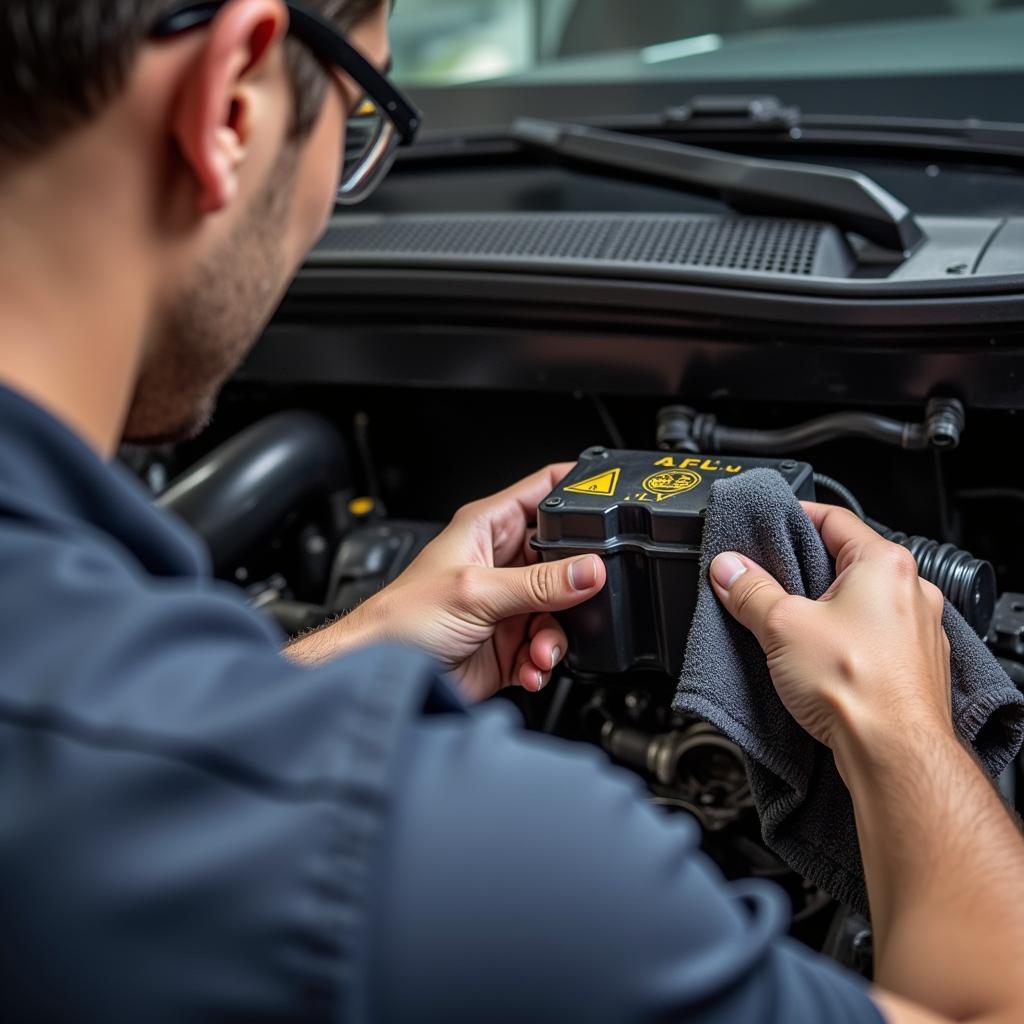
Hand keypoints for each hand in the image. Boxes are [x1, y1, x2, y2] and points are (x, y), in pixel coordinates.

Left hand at [352, 465, 606, 702]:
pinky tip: (530, 668)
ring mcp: (507, 604)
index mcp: (487, 528)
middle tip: (578, 601)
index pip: (543, 492)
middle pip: (564, 559)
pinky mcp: (509, 644)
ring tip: (540, 650)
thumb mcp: (475, 591)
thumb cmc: (402, 619)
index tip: (612, 499)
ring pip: (560, 611)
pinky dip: (543, 661)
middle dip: (575, 586)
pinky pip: (546, 647)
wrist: (387, 676)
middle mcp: (500, 562)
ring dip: (556, 636)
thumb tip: (590, 570)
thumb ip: (539, 583)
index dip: (576, 490)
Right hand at [707, 502, 951, 751]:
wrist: (895, 754)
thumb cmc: (859, 687)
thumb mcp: (781, 626)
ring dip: (826, 609)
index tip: (769, 524)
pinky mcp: (916, 668)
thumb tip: (728, 568)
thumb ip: (750, 591)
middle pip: (847, 562)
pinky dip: (847, 641)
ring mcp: (920, 631)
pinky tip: (820, 661)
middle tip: (767, 578)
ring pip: (862, 603)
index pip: (834, 519)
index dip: (795, 517)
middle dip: (804, 570)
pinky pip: (875, 638)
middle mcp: (913, 591)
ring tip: (789, 626)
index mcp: (885, 564)